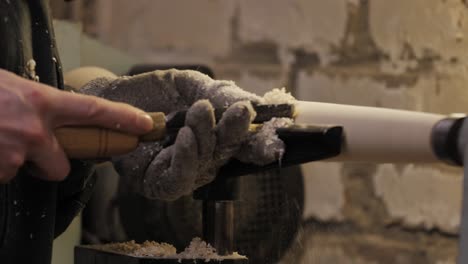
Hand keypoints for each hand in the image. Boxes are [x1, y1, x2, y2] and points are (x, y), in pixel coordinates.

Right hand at [0, 69, 152, 182]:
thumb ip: (37, 102)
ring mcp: (18, 152)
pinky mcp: (1, 169)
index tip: (144, 124)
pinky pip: (6, 174)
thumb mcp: (11, 86)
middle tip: (31, 154)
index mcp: (41, 101)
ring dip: (15, 162)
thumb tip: (48, 113)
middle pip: (63, 165)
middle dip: (53, 165)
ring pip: (31, 171)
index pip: (94, 110)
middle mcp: (35, 130)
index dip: (122, 117)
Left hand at [82, 69, 289, 199]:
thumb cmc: (152, 92)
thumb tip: (258, 104)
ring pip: (207, 166)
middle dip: (236, 132)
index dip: (263, 139)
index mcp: (216, 135)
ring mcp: (182, 172)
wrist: (110, 98)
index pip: (245, 142)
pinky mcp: (158, 183)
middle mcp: (204, 157)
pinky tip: (185, 138)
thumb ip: (221, 94)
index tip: (280, 130)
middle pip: (229, 153)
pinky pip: (178, 180)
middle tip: (239, 111)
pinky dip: (186, 159)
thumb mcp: (190, 84)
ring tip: (199, 113)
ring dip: (208, 140)